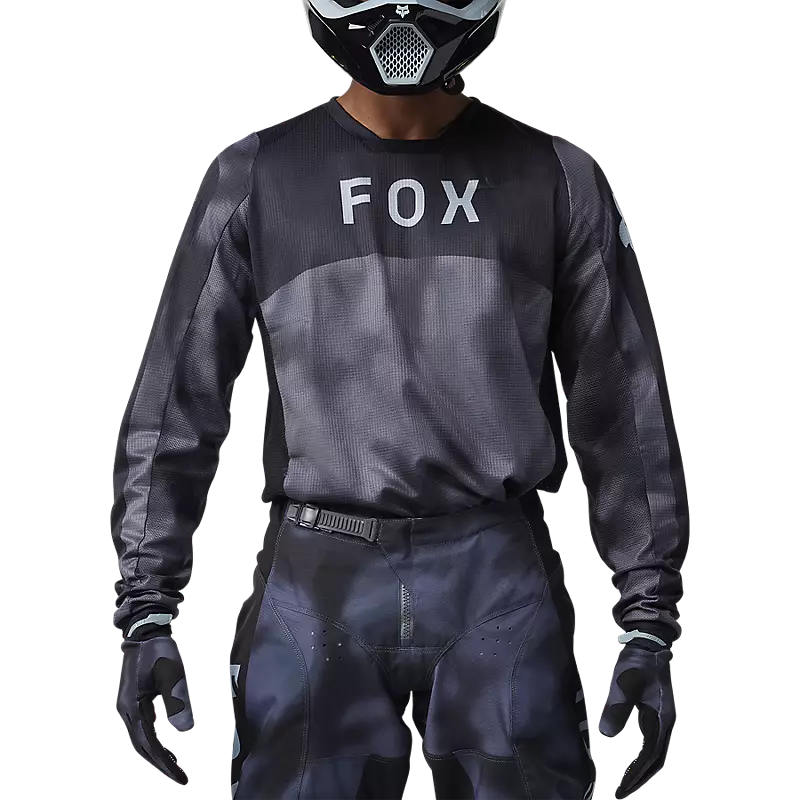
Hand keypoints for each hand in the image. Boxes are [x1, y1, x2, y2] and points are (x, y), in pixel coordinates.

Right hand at [116, 633, 194, 783]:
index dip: (164, 763)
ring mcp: (127, 706)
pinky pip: (142, 727)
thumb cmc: (159, 649)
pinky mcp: (133, 700)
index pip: (148, 745)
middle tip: (181, 777)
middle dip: (160, 764)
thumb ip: (178, 701)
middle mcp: (126, 710)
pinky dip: (153, 740)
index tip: (181, 777)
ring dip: (156, 754)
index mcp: (133, 706)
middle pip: (141, 746)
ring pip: (140, 739)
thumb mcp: (172, 673)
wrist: (144, 629)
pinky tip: (164, 745)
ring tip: (175, 765)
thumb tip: (186, 732)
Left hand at [599, 642, 675, 797]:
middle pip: (657, 758)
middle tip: (623, 792)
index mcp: (663, 718)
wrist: (647, 641)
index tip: (622, 790)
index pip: (651, 756)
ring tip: (627, 782)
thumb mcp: (623, 683)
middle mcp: (667, 721)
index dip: (637, 774)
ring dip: (643, 768)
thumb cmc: (636, 661)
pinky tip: (633, 760)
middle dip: (641, 777)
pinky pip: (652, 741)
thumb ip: (616, 708)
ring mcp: (663, 716)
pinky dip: (643, 755)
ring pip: (656, 751)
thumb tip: (606, 736)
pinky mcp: (656, 710)